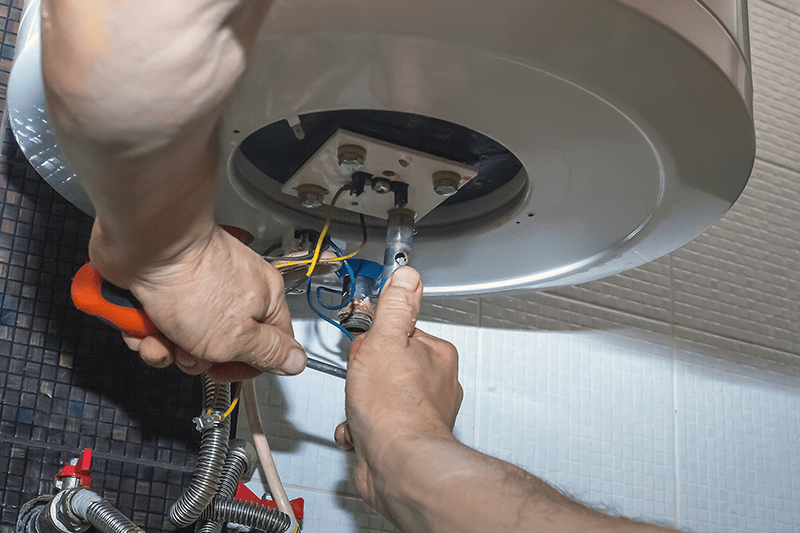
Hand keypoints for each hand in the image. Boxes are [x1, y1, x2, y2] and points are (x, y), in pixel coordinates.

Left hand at [91, 223, 306, 381]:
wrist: (144, 246)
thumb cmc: (192, 281)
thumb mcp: (237, 336)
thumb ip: (269, 354)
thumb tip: (296, 362)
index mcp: (263, 300)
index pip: (270, 345)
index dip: (248, 365)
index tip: (227, 370)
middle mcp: (233, 294)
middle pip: (222, 349)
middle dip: (197, 360)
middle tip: (189, 351)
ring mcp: (197, 292)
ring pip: (185, 342)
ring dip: (166, 349)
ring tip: (158, 338)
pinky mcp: (166, 291)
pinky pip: (160, 328)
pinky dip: (146, 335)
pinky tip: (141, 329)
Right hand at [334, 267, 462, 511]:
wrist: (397, 466)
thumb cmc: (394, 407)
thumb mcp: (385, 340)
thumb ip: (395, 307)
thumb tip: (407, 275)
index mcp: (436, 355)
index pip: (399, 332)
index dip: (375, 339)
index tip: (367, 347)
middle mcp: (434, 383)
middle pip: (386, 363)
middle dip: (365, 373)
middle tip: (362, 381)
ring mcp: (420, 412)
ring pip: (377, 395)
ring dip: (359, 403)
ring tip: (361, 409)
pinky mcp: (405, 438)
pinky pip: (374, 424)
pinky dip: (360, 428)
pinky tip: (359, 430)